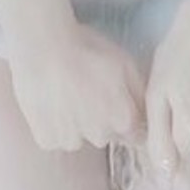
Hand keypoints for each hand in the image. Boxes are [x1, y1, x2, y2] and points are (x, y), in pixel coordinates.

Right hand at [8, 21, 147, 154]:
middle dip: (101, 118)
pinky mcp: (47, 139)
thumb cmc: (86, 49)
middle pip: (106, 135)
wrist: (44, 48)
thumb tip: (145, 111)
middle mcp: (100, 136)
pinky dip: (54, 125)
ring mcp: (72, 140)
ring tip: (65, 93)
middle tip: (87, 90)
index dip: (126, 118)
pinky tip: (51, 102)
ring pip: (79, 137)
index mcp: (123, 119)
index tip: (114, 103)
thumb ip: (139, 92)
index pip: (134, 134)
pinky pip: (55, 137)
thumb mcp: (124, 61)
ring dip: (76, 123)